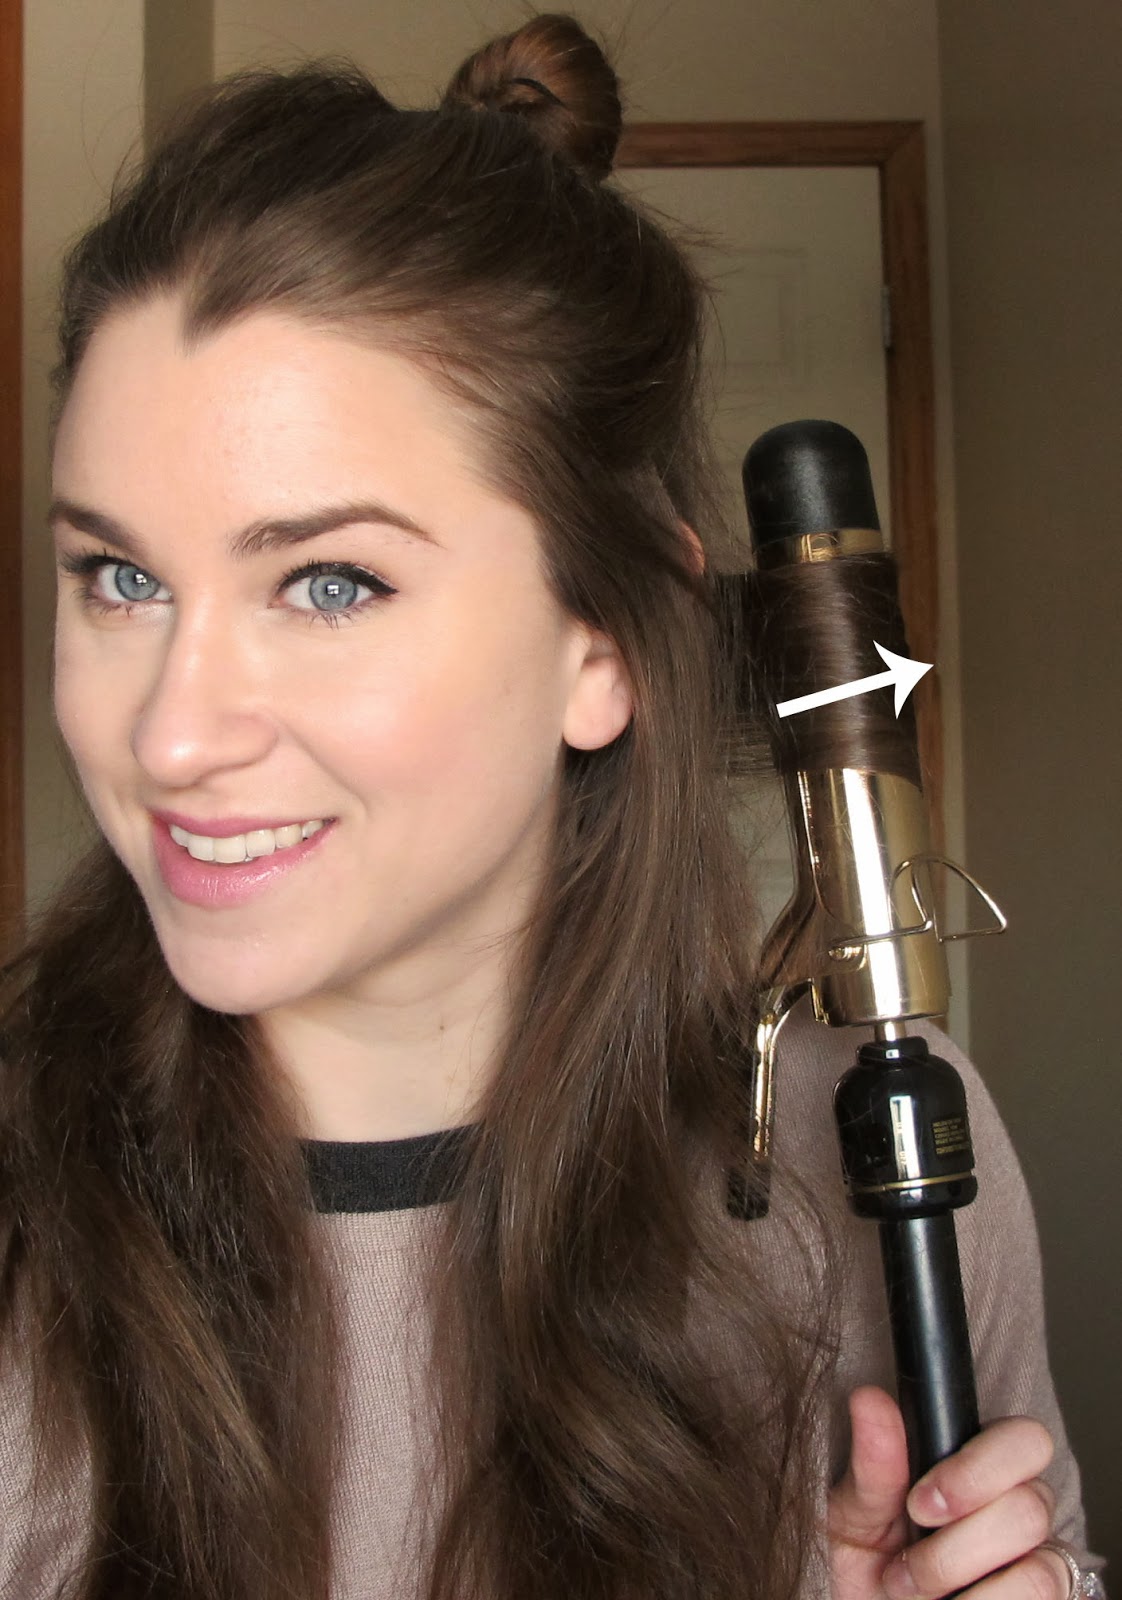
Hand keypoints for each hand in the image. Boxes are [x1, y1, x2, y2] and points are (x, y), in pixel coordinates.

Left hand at [829, 1385, 1070, 1598]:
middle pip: (1032, 1509)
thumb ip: (872, 1462)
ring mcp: (1037, 1562)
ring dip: (964, 1586)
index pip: (1025, 1440)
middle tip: (906, 1562)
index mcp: (982, 1464)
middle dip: (957, 1546)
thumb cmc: (863, 1557)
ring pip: (1038, 1571)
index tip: (918, 1504)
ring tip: (914, 1591)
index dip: (978, 1471)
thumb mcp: (855, 1511)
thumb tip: (869, 1398)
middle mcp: (1021, 1506)